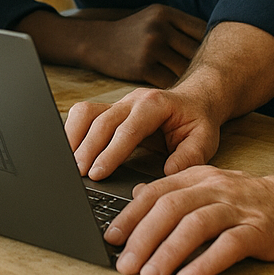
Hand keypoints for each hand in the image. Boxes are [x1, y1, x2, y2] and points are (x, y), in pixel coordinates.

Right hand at [65, 86, 220, 179]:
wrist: (194, 100)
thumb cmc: (197, 121)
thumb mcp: (204, 139)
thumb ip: (190, 156)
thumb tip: (168, 174)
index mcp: (155, 105)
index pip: (127, 128)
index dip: (110, 151)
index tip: (97, 173)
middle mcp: (133, 100)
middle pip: (101, 121)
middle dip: (87, 148)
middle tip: (78, 173)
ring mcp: (119, 102)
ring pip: (86, 112)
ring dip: (74, 137)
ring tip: (68, 163)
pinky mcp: (110, 109)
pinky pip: (84, 114)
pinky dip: (73, 132)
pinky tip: (70, 151)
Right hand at [75, 5, 205, 85]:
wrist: (95, 40)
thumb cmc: (131, 31)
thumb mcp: (153, 17)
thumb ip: (178, 25)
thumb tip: (213, 38)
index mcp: (165, 13)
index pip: (201, 30)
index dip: (210, 46)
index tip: (215, 59)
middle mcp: (159, 27)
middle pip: (195, 51)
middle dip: (203, 66)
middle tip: (211, 79)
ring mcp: (150, 47)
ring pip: (184, 69)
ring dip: (190, 80)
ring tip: (196, 89)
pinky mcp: (142, 67)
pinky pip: (169, 82)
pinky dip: (174, 89)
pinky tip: (176, 94)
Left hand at [103, 167, 273, 274]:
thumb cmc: (250, 199)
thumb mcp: (209, 186)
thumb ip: (175, 190)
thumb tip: (137, 196)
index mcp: (198, 177)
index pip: (156, 192)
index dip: (131, 215)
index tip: (112, 238)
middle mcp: (214, 188)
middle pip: (170, 207)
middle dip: (143, 237)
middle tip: (125, 263)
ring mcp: (237, 208)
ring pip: (195, 224)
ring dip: (168, 251)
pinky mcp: (259, 229)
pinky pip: (229, 245)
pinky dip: (205, 262)